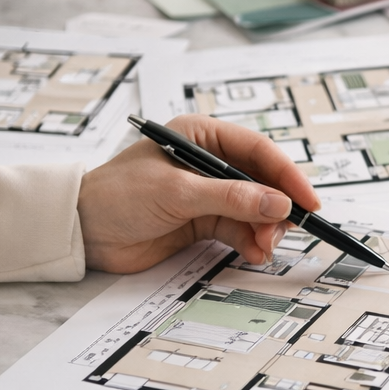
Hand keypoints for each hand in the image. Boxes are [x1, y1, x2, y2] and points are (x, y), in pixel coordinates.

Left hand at [76, 114, 320, 273]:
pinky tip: (253, 253)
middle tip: (282, 231)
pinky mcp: (202, 222)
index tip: (307, 200)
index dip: (287, 175)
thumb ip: (231, 198)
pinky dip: (251, 242)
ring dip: (265, 229)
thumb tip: (278, 203)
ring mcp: (207, 194)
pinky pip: (240, 230)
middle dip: (276, 208)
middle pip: (262, 182)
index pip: (257, 151)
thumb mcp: (177, 192)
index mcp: (202, 137)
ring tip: (263, 247)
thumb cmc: (117, 196)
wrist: (81, 232)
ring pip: (255, 210)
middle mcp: (208, 162)